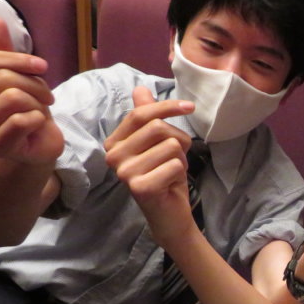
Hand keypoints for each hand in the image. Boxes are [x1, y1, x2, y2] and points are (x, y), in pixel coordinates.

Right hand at [0, 17, 61, 165]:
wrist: (37, 146)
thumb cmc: (24, 109)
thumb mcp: (14, 77)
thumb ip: (1, 51)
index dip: (16, 59)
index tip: (42, 66)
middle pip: (3, 79)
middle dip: (35, 85)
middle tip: (46, 97)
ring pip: (14, 98)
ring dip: (37, 104)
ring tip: (38, 111)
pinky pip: (23, 120)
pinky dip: (38, 121)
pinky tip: (35, 127)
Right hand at [104, 86, 195, 244]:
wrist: (169, 214)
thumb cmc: (164, 176)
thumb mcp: (158, 143)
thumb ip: (148, 118)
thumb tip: (140, 88)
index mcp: (114, 142)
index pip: (140, 114)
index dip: (167, 106)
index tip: (190, 107)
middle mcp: (113, 156)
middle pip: (158, 127)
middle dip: (178, 140)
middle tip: (174, 158)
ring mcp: (124, 172)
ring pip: (170, 145)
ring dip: (180, 158)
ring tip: (171, 172)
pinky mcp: (140, 187)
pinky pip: (175, 164)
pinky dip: (180, 172)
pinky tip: (171, 184)